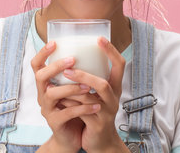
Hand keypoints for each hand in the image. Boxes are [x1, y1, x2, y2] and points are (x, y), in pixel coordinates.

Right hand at [31, 41, 98, 152]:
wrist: (72, 136)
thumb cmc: (74, 107)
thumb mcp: (72, 88)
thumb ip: (76, 73)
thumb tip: (92, 49)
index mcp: (45, 84)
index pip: (36, 65)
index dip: (42, 53)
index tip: (54, 42)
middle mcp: (42, 94)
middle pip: (40, 76)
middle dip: (56, 67)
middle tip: (73, 60)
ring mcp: (46, 109)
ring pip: (53, 94)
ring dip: (71, 88)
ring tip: (88, 86)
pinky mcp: (55, 122)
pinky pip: (67, 113)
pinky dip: (82, 108)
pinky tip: (96, 105)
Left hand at [61, 37, 127, 152]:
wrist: (100, 141)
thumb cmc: (95, 112)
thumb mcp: (95, 93)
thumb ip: (87, 78)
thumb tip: (70, 56)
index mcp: (115, 86)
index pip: (120, 65)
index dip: (111, 51)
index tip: (99, 38)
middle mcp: (114, 98)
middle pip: (103, 84)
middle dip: (84, 75)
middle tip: (68, 67)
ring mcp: (107, 113)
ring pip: (90, 99)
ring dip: (73, 90)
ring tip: (59, 83)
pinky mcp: (97, 125)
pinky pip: (82, 112)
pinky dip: (70, 104)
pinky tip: (60, 98)